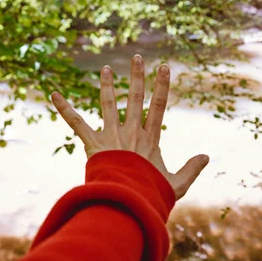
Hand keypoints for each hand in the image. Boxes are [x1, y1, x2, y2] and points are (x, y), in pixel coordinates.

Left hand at [51, 54, 208, 199]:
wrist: (127, 203)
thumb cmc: (151, 196)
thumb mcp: (177, 184)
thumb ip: (192, 169)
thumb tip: (207, 156)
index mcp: (150, 139)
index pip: (158, 106)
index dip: (162, 86)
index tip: (164, 68)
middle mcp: (131, 132)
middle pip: (136, 98)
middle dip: (137, 77)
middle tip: (137, 57)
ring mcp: (112, 136)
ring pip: (109, 104)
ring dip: (108, 86)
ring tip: (106, 69)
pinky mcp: (93, 144)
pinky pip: (77, 123)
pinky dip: (65, 108)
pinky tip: (54, 94)